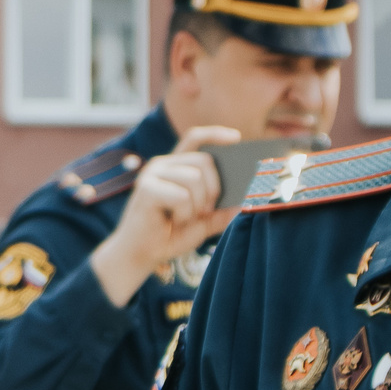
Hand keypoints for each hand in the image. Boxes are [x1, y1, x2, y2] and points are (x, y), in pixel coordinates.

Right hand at [87, 126, 239, 305]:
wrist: (140, 255)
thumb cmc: (170, 235)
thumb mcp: (205, 222)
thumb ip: (224, 210)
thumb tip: (250, 199)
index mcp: (176, 168)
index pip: (195, 138)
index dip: (215, 134)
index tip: (236, 138)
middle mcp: (162, 166)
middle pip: (204, 160)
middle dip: (214, 188)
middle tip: (204, 211)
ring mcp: (152, 175)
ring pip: (195, 178)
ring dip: (197, 205)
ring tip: (184, 218)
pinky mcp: (146, 189)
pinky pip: (182, 195)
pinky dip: (184, 214)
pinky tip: (172, 222)